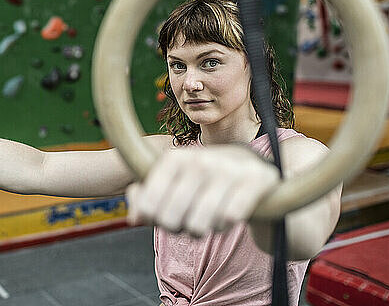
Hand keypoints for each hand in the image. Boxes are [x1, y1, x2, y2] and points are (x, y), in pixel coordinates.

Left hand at [125, 144, 278, 236]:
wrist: (251, 167)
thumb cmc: (203, 181)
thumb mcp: (172, 183)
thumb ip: (146, 198)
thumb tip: (134, 217)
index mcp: (173, 159)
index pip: (149, 207)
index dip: (154, 221)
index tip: (164, 216)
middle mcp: (199, 160)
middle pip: (171, 220)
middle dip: (179, 228)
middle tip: (189, 220)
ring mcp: (227, 168)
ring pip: (199, 224)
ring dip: (204, 229)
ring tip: (209, 218)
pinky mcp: (255, 179)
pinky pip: (229, 219)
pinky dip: (227, 224)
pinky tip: (229, 213)